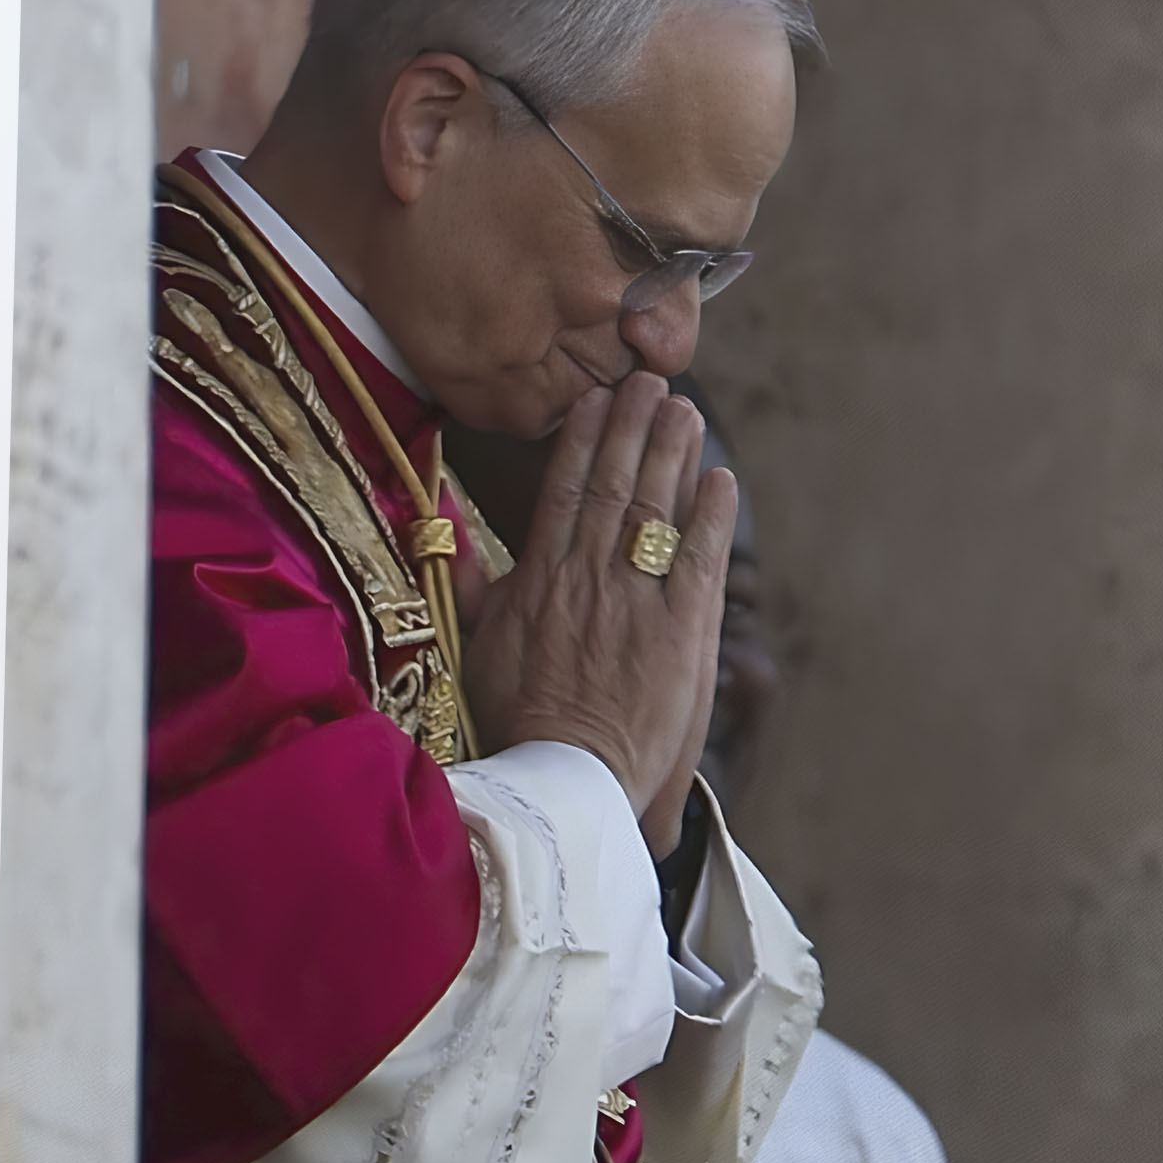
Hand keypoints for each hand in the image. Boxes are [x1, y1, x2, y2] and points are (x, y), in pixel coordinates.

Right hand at [461, 374, 737, 828]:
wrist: (564, 782)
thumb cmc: (516, 719)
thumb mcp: (476, 644)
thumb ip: (469, 577)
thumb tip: (441, 521)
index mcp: (540, 580)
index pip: (564, 490)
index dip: (584, 439)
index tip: (596, 398)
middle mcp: (588, 580)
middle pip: (614, 485)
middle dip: (633, 427)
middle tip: (650, 380)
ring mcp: (636, 603)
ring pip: (655, 510)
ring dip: (673, 454)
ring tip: (685, 410)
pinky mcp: (681, 634)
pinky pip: (699, 560)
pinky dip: (712, 516)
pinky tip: (721, 478)